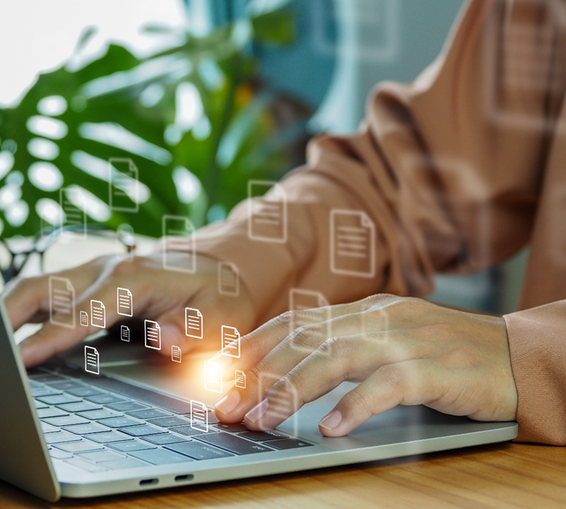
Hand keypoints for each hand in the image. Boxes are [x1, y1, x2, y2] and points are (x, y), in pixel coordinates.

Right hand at [4, 253, 255, 367]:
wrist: (216, 268)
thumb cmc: (217, 296)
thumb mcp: (222, 317)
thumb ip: (196, 329)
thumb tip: (166, 339)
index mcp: (135, 279)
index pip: (84, 311)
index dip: (50, 336)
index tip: (20, 359)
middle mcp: (106, 269)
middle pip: (42, 288)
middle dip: (4, 316)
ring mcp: (91, 272)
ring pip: (35, 287)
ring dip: (4, 311)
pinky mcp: (84, 281)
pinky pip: (43, 293)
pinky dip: (18, 311)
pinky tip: (3, 335)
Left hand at [211, 294, 517, 436]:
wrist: (518, 353)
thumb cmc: (448, 352)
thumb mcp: (390, 338)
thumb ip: (347, 346)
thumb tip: (292, 367)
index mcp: (364, 312)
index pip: (296, 323)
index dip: (254, 346)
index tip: (221, 371)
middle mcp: (378, 320)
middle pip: (305, 341)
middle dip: (258, 373)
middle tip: (227, 405)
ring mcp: (406, 341)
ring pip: (335, 359)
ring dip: (291, 390)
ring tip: (261, 419)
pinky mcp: (435, 369)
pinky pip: (388, 386)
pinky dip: (356, 406)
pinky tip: (331, 428)